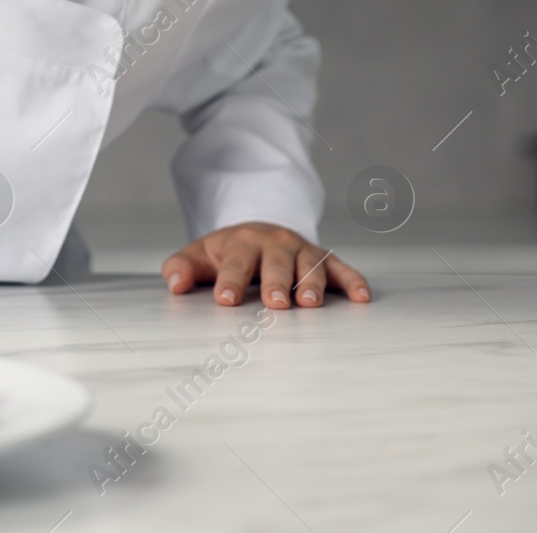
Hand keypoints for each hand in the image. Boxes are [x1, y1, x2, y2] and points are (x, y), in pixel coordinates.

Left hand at [161, 222, 370, 308]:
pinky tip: (362, 297)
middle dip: (275, 283)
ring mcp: (301, 251)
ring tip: (309, 303)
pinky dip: (353, 281)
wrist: (257, 231)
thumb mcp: (199, 255)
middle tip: (274, 304)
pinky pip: (342, 269)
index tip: (224, 300)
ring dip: (310, 284)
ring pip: (308, 266)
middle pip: (275, 263)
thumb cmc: (227, 252)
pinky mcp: (324, 259)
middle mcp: (274, 244)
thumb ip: (181, 268)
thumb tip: (174, 284)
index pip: (235, 264)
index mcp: (241, 243)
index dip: (230, 281)